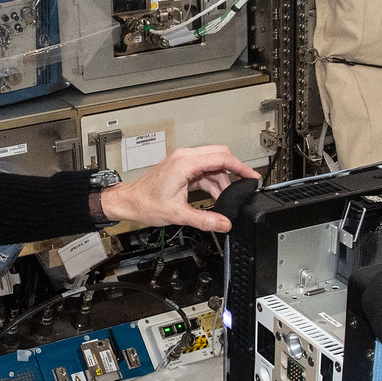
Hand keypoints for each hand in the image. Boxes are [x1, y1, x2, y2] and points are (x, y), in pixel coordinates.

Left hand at [100, 145, 259, 232]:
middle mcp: (185, 157)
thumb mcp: (178, 215)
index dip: (241, 167)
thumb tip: (224, 224)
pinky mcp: (183, 168)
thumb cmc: (145, 203)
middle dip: (234, 173)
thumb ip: (204, 220)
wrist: (129, 201)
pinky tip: (216, 197)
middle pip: (220, 156)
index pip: (221, 158)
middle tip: (244, 186)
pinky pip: (204, 171)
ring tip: (225, 200)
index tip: (252, 176)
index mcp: (185, 162)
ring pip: (213, 165)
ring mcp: (184, 161)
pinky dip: (213, 183)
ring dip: (222, 182)